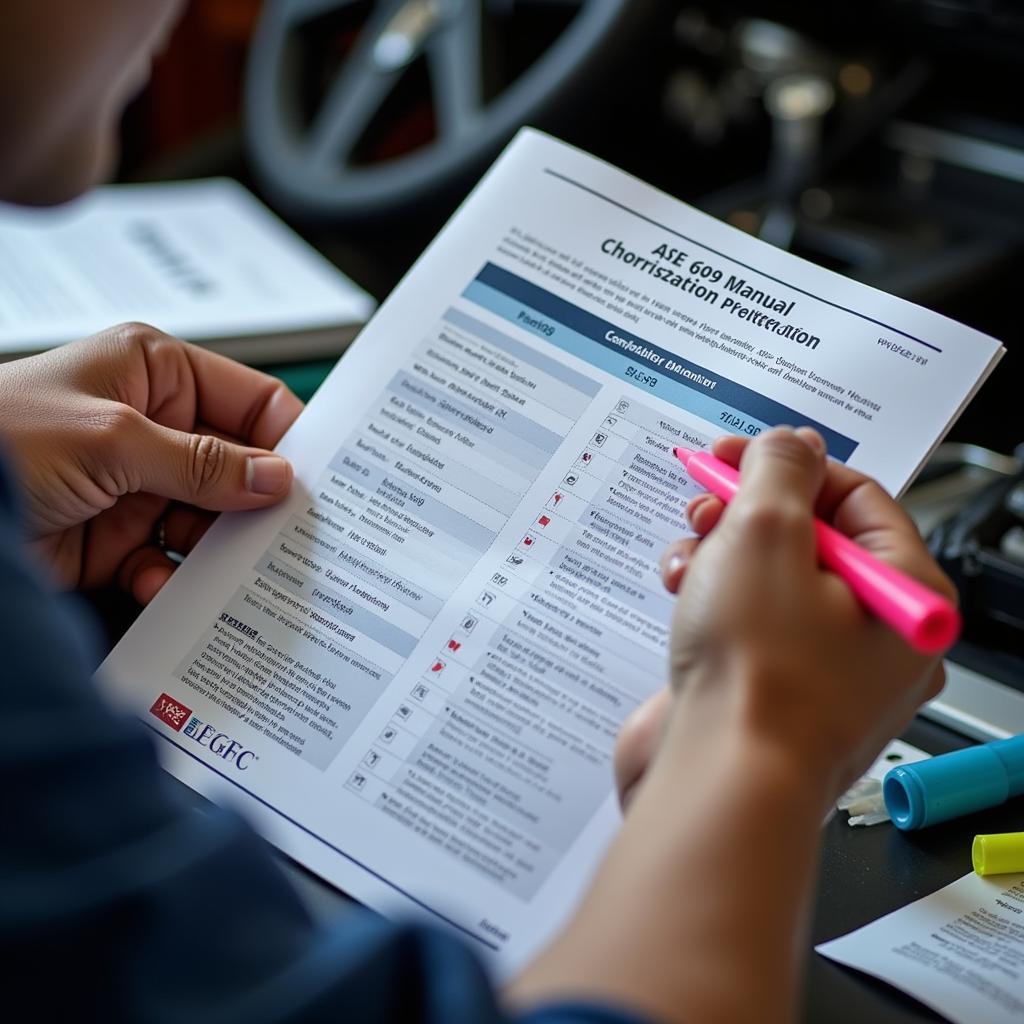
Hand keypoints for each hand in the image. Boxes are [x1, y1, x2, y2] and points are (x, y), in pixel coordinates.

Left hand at [0, 323, 302, 602]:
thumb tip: (279, 479)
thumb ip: (202, 463)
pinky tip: (151, 584)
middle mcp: (157, 427)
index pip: (254, 403)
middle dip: (257, 506)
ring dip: (214, 551)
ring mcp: (140, 484)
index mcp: (160, 374)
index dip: (291, 441)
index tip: (323, 485)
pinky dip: (169, 580)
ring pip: (213, 522)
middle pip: (241, 469)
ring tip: (218, 574)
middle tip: (286, 542)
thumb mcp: (112, 439)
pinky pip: (172, 561)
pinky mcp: (119, 537)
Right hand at [616, 428, 952, 810]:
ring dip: (720, 554)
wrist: (719, 780)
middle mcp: (875, 637)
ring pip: (769, 579)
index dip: (788, 466)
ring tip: (687, 560)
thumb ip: (778, 471)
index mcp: (905, 597)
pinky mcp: (772, 692)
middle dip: (746, 513)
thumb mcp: (766, 533)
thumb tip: (787, 444)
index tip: (734, 455)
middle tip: (705, 504)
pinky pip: (747, 623)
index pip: (855, 498)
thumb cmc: (758, 673)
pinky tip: (680, 596)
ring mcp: (822, 671)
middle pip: (809, 539)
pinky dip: (711, 599)